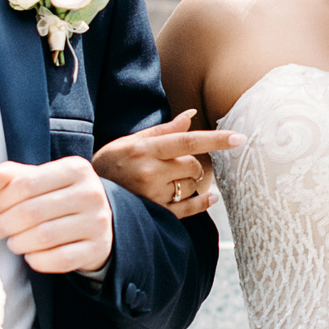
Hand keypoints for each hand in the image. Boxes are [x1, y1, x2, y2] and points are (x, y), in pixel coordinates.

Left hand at [0, 156, 115, 274]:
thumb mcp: (40, 179)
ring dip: (18, 243)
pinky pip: (60, 259)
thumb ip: (13, 176)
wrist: (97, 222)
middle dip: (5, 223)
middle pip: (32, 212)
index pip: (25, 184)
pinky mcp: (98, 248)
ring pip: (43, 237)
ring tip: (13, 241)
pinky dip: (38, 260)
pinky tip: (30, 255)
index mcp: (76, 169)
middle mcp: (91, 193)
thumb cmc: (60, 198)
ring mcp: (98, 222)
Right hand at [93, 109, 242, 219]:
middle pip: (192, 166)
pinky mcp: (154, 214)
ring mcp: (152, 195)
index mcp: (145, 149)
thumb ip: (165, 130)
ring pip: (191, 186)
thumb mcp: (133, 141)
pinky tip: (209, 198)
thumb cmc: (112, 162)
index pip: (187, 141)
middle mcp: (149, 172)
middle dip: (196, 164)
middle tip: (183, 165)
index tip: (239, 138)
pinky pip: (188, 209)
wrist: (89, 194)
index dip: (216, 139)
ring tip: (174, 181)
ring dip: (192, 182)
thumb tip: (191, 114)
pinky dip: (202, 203)